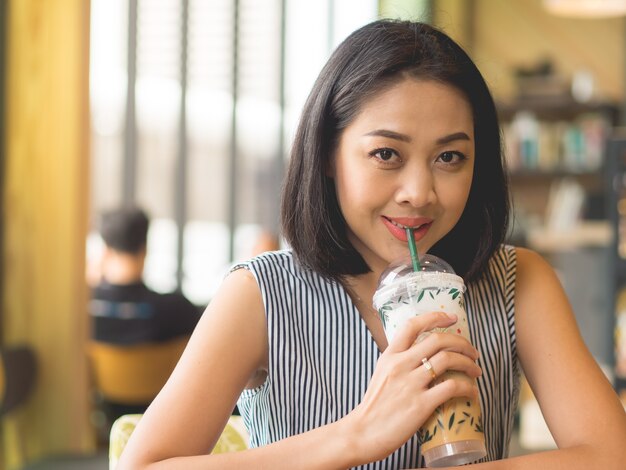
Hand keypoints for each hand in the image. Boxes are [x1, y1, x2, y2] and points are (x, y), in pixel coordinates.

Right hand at [345, 311, 480, 463]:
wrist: (363, 432)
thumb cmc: (374, 405)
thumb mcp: (382, 374)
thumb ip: (399, 362)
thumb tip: (421, 356)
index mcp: (390, 355)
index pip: (413, 326)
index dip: (435, 317)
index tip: (451, 318)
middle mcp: (401, 365)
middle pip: (438, 340)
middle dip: (461, 342)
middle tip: (472, 351)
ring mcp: (411, 383)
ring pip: (448, 360)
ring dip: (468, 363)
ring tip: (475, 370)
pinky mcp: (421, 404)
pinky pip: (452, 387)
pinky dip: (467, 387)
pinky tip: (471, 392)